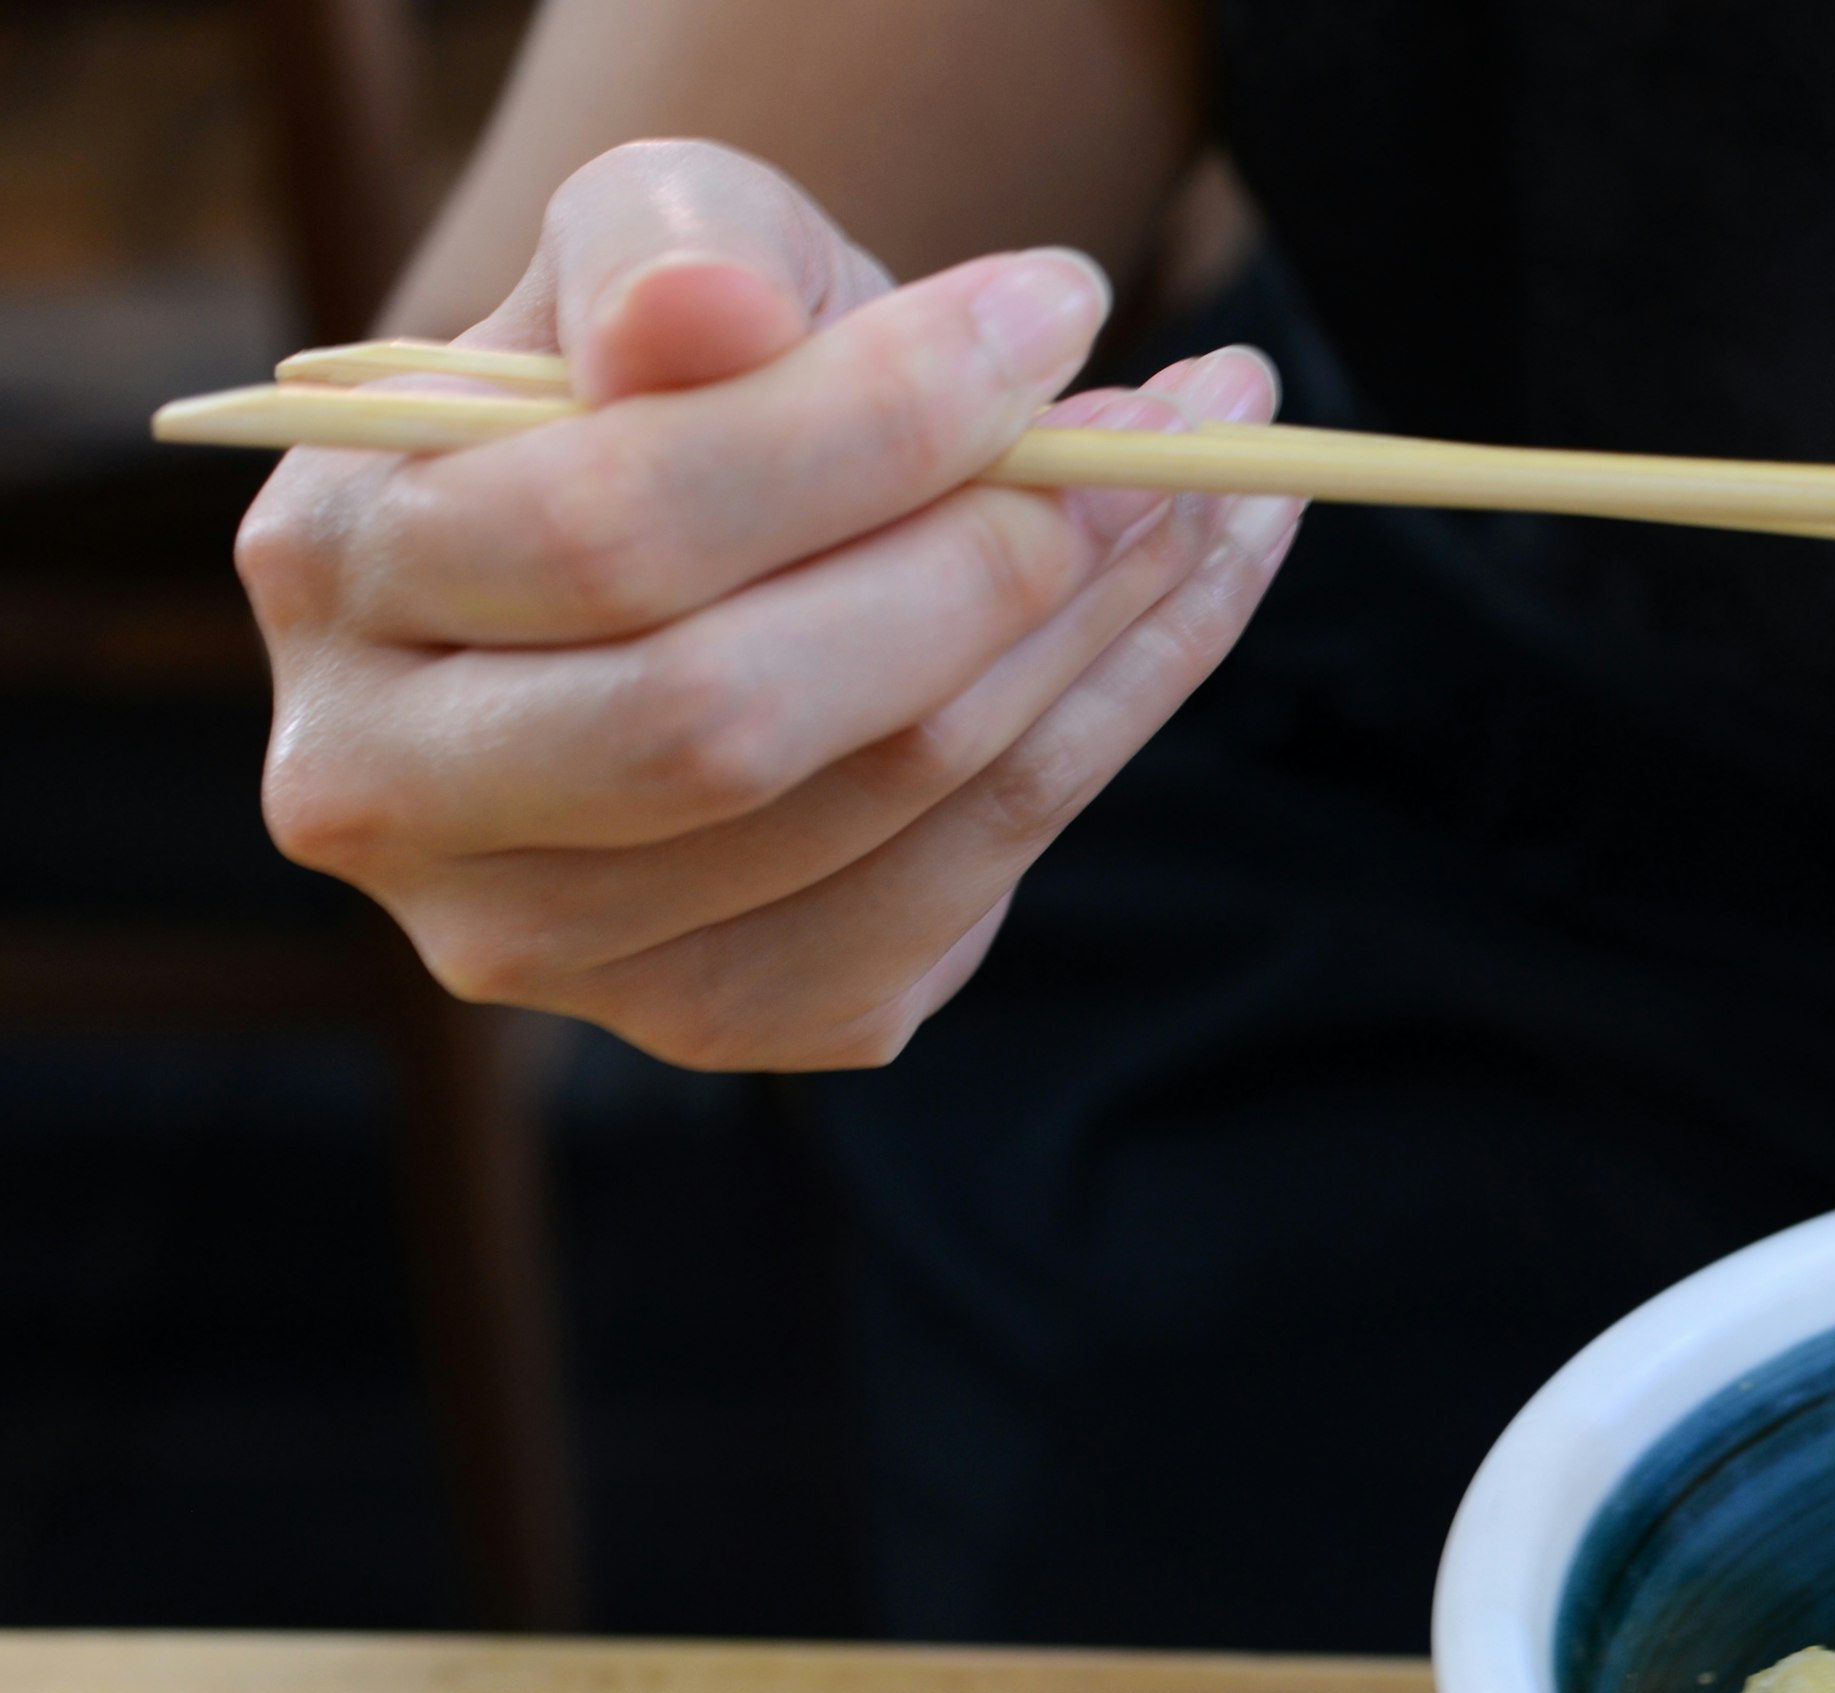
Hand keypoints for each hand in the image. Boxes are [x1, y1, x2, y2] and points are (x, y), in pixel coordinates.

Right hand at [238, 138, 1301, 1069]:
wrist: (689, 522)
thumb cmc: (665, 366)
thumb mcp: (653, 239)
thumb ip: (668, 253)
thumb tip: (705, 317)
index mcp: (334, 571)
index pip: (616, 526)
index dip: (868, 423)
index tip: (1056, 313)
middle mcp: (393, 794)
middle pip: (731, 720)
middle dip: (989, 562)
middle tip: (1158, 436)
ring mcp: (551, 945)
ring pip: (892, 806)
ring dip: (1101, 632)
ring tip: (1206, 484)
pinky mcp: (726, 1018)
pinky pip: (969, 885)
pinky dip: (1114, 724)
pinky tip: (1182, 597)